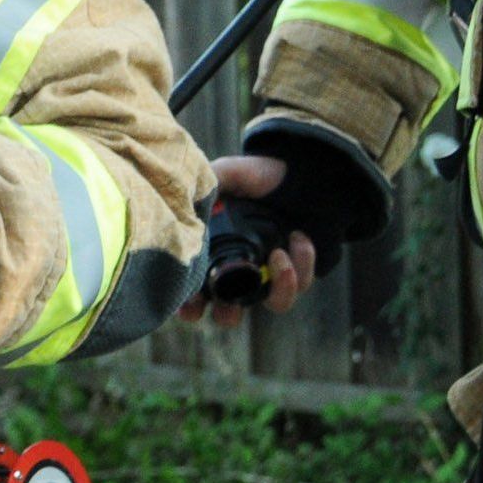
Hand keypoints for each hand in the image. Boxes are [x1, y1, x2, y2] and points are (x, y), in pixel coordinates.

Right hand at [189, 155, 317, 327]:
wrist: (298, 168)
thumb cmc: (254, 175)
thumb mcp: (224, 175)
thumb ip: (203, 190)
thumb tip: (181, 205)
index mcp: (214, 253)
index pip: (194, 292)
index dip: (189, 306)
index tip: (190, 305)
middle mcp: (241, 271)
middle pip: (229, 313)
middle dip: (228, 314)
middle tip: (231, 302)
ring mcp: (271, 274)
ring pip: (273, 304)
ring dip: (277, 288)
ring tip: (278, 255)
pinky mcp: (300, 269)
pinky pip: (302, 282)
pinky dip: (302, 262)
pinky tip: (297, 237)